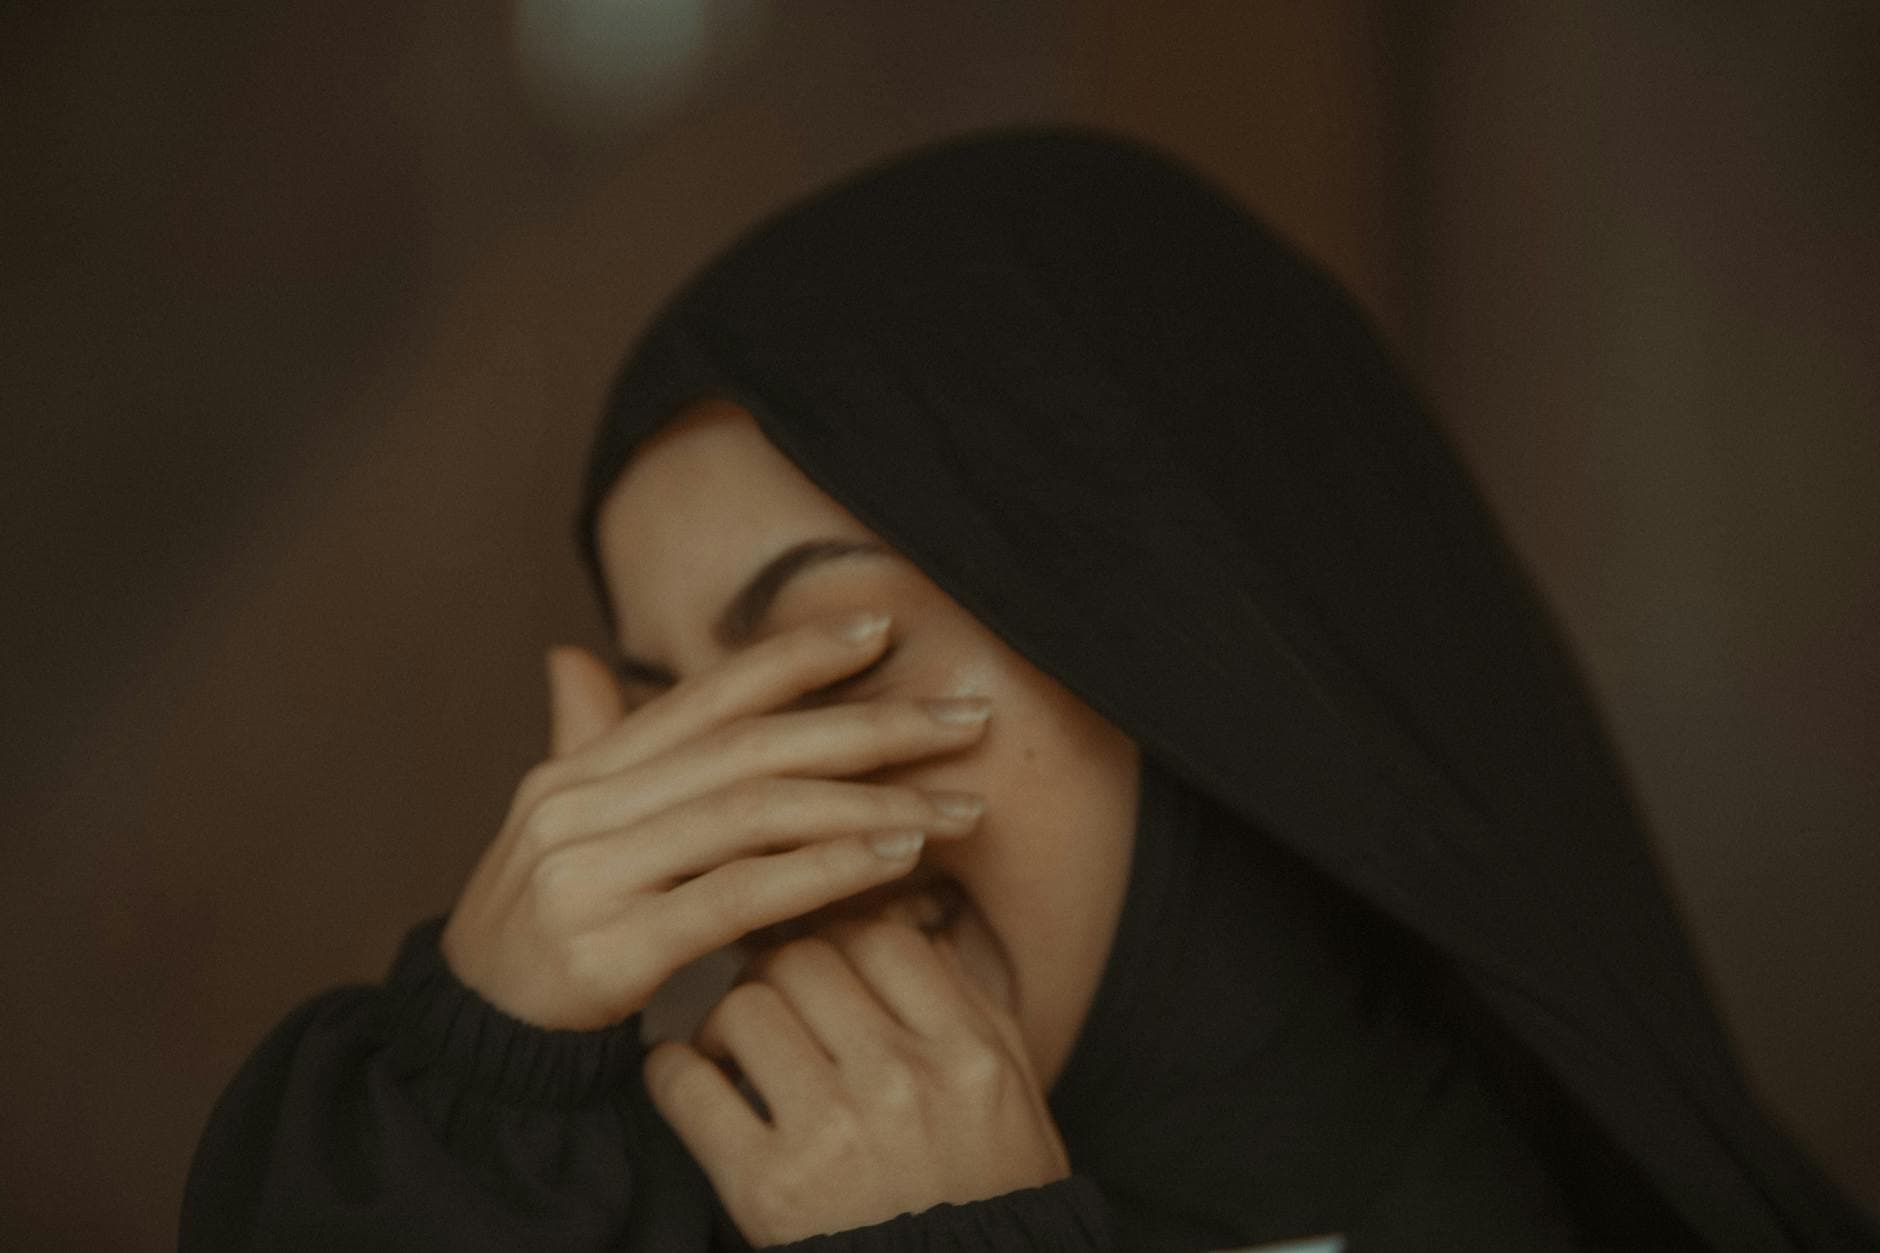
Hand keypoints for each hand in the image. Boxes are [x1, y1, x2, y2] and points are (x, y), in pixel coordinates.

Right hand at [440, 614, 991, 1028]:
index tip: (884, 630)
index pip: (706, 695)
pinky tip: (892, 860)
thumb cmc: (539, 931)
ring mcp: (589, 876)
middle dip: (870, 726)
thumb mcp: (558, 831)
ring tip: (952, 806)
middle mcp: (580, 807)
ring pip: (755, 813)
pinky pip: (737, 897)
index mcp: (578, 772)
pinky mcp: (609, 950)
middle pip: (750, 746)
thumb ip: (586, 744)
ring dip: (868, 803)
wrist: (468, 1047)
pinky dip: (823, 871)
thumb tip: (573, 655)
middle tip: (966, 721)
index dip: (797, 655)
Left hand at [643, 912, 1069, 1246]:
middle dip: (775, 974)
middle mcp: (902, 1081)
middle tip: (770, 1003)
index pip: (879, 938)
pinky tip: (686, 1079)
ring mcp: (833, 1133)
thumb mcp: (1012, 1097)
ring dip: (724, 1022)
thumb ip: (974, 1007)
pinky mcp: (767, 1188)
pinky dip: (672, 1073)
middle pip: (803, 960)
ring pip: (744, 1007)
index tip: (825, 968)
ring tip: (732, 1050)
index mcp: (967, 1053)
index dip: (839, 941)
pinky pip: (687, 1086)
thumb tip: (920, 925)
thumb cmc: (986, 1197)